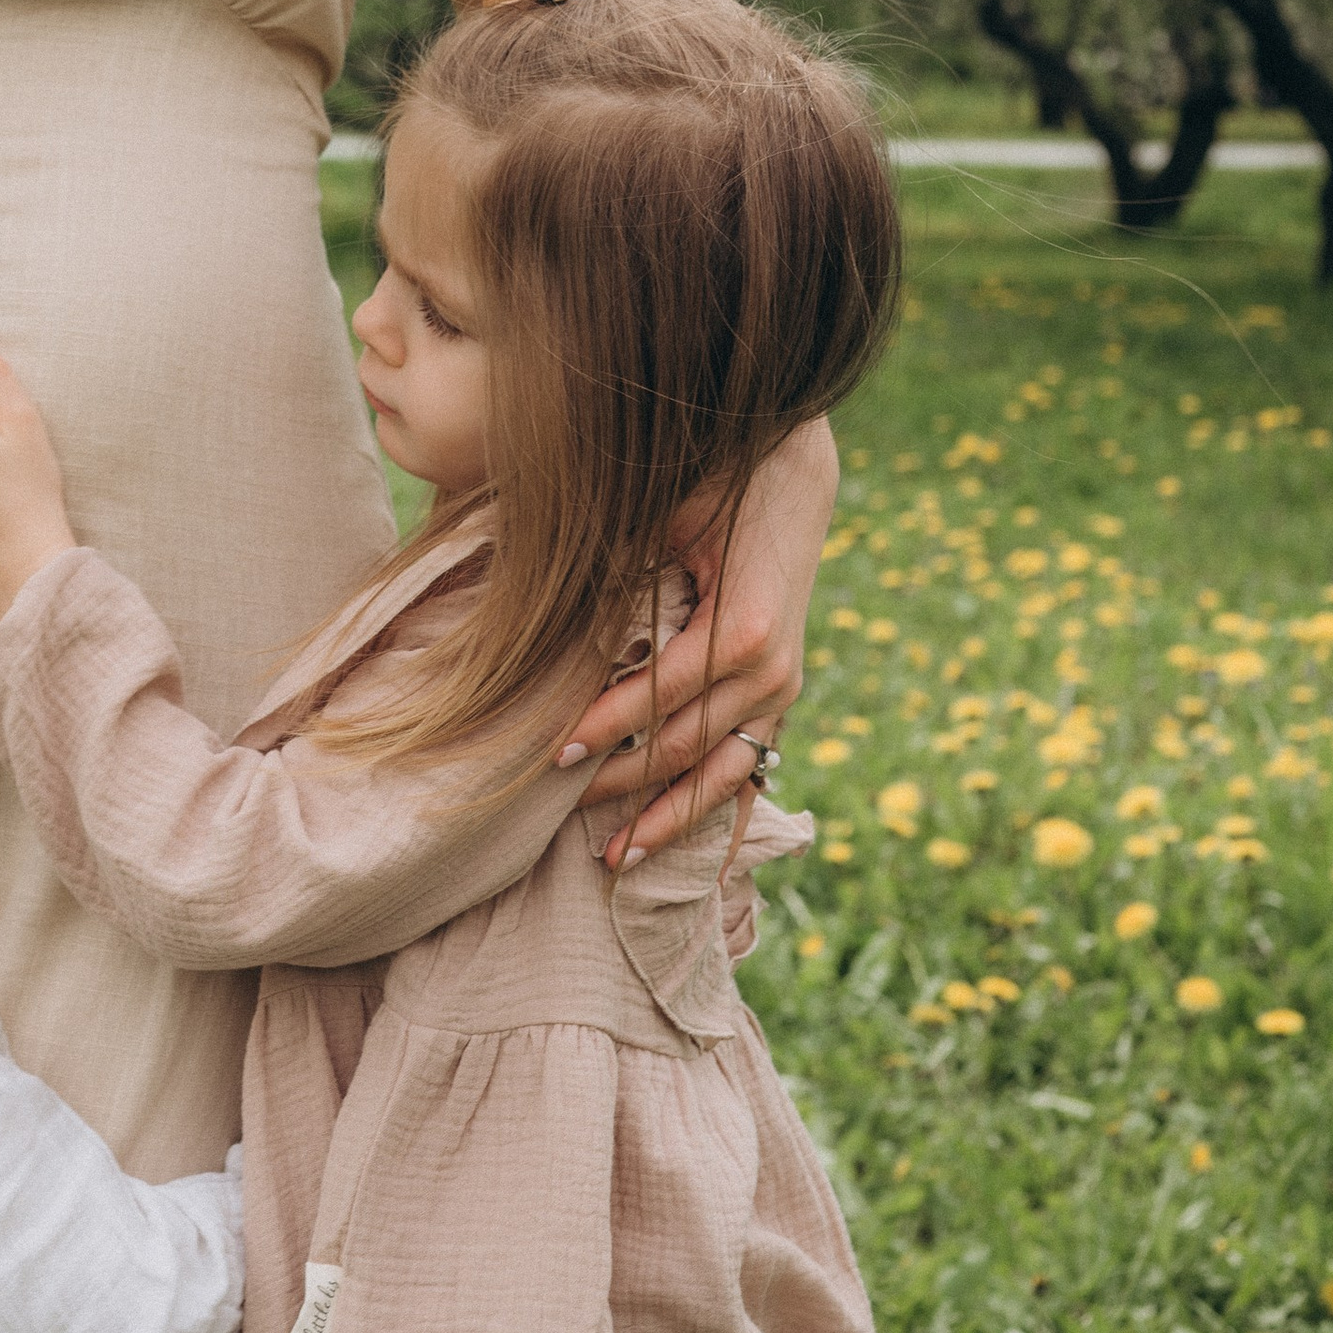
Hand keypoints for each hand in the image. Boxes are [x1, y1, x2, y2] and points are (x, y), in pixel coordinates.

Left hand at [566, 416, 836, 867]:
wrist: (789, 475)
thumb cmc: (715, 487)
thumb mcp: (664, 519)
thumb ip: (620, 571)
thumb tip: (543, 613)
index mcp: (745, 628)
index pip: (662, 696)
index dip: (608, 726)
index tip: (555, 752)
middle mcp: (772, 670)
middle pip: (685, 745)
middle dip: (621, 778)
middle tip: (559, 801)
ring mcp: (783, 689)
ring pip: (720, 773)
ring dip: (665, 816)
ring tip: (615, 857)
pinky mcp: (781, 695)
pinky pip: (745, 765)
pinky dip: (706, 803)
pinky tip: (666, 834)